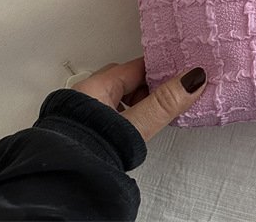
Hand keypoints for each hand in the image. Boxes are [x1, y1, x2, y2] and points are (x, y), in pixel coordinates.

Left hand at [73, 57, 205, 141]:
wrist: (62, 188)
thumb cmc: (91, 152)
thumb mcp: (134, 125)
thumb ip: (164, 103)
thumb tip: (193, 79)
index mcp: (97, 86)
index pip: (138, 67)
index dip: (162, 68)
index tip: (184, 71)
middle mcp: (87, 95)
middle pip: (129, 81)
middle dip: (152, 87)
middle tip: (174, 95)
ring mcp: (85, 113)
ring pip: (121, 98)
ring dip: (140, 104)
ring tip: (157, 114)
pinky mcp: (85, 130)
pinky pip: (114, 113)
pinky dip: (129, 116)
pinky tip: (137, 128)